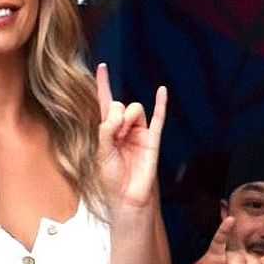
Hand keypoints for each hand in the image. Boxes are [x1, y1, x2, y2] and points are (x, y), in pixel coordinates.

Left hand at [94, 64, 166, 212]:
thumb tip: (118, 113)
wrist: (128, 197)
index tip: (103, 66)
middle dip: (116, 116)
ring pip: (135, 109)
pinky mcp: (153, 139)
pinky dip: (161, 103)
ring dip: (128, 118)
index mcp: (107, 131)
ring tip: (124, 137)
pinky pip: (159, 117)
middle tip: (114, 134)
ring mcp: (139, 132)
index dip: (103, 84)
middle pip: (121, 105)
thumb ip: (106, 131)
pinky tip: (162, 90)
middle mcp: (124, 128)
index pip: (105, 103)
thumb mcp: (100, 154)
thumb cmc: (111, 179)